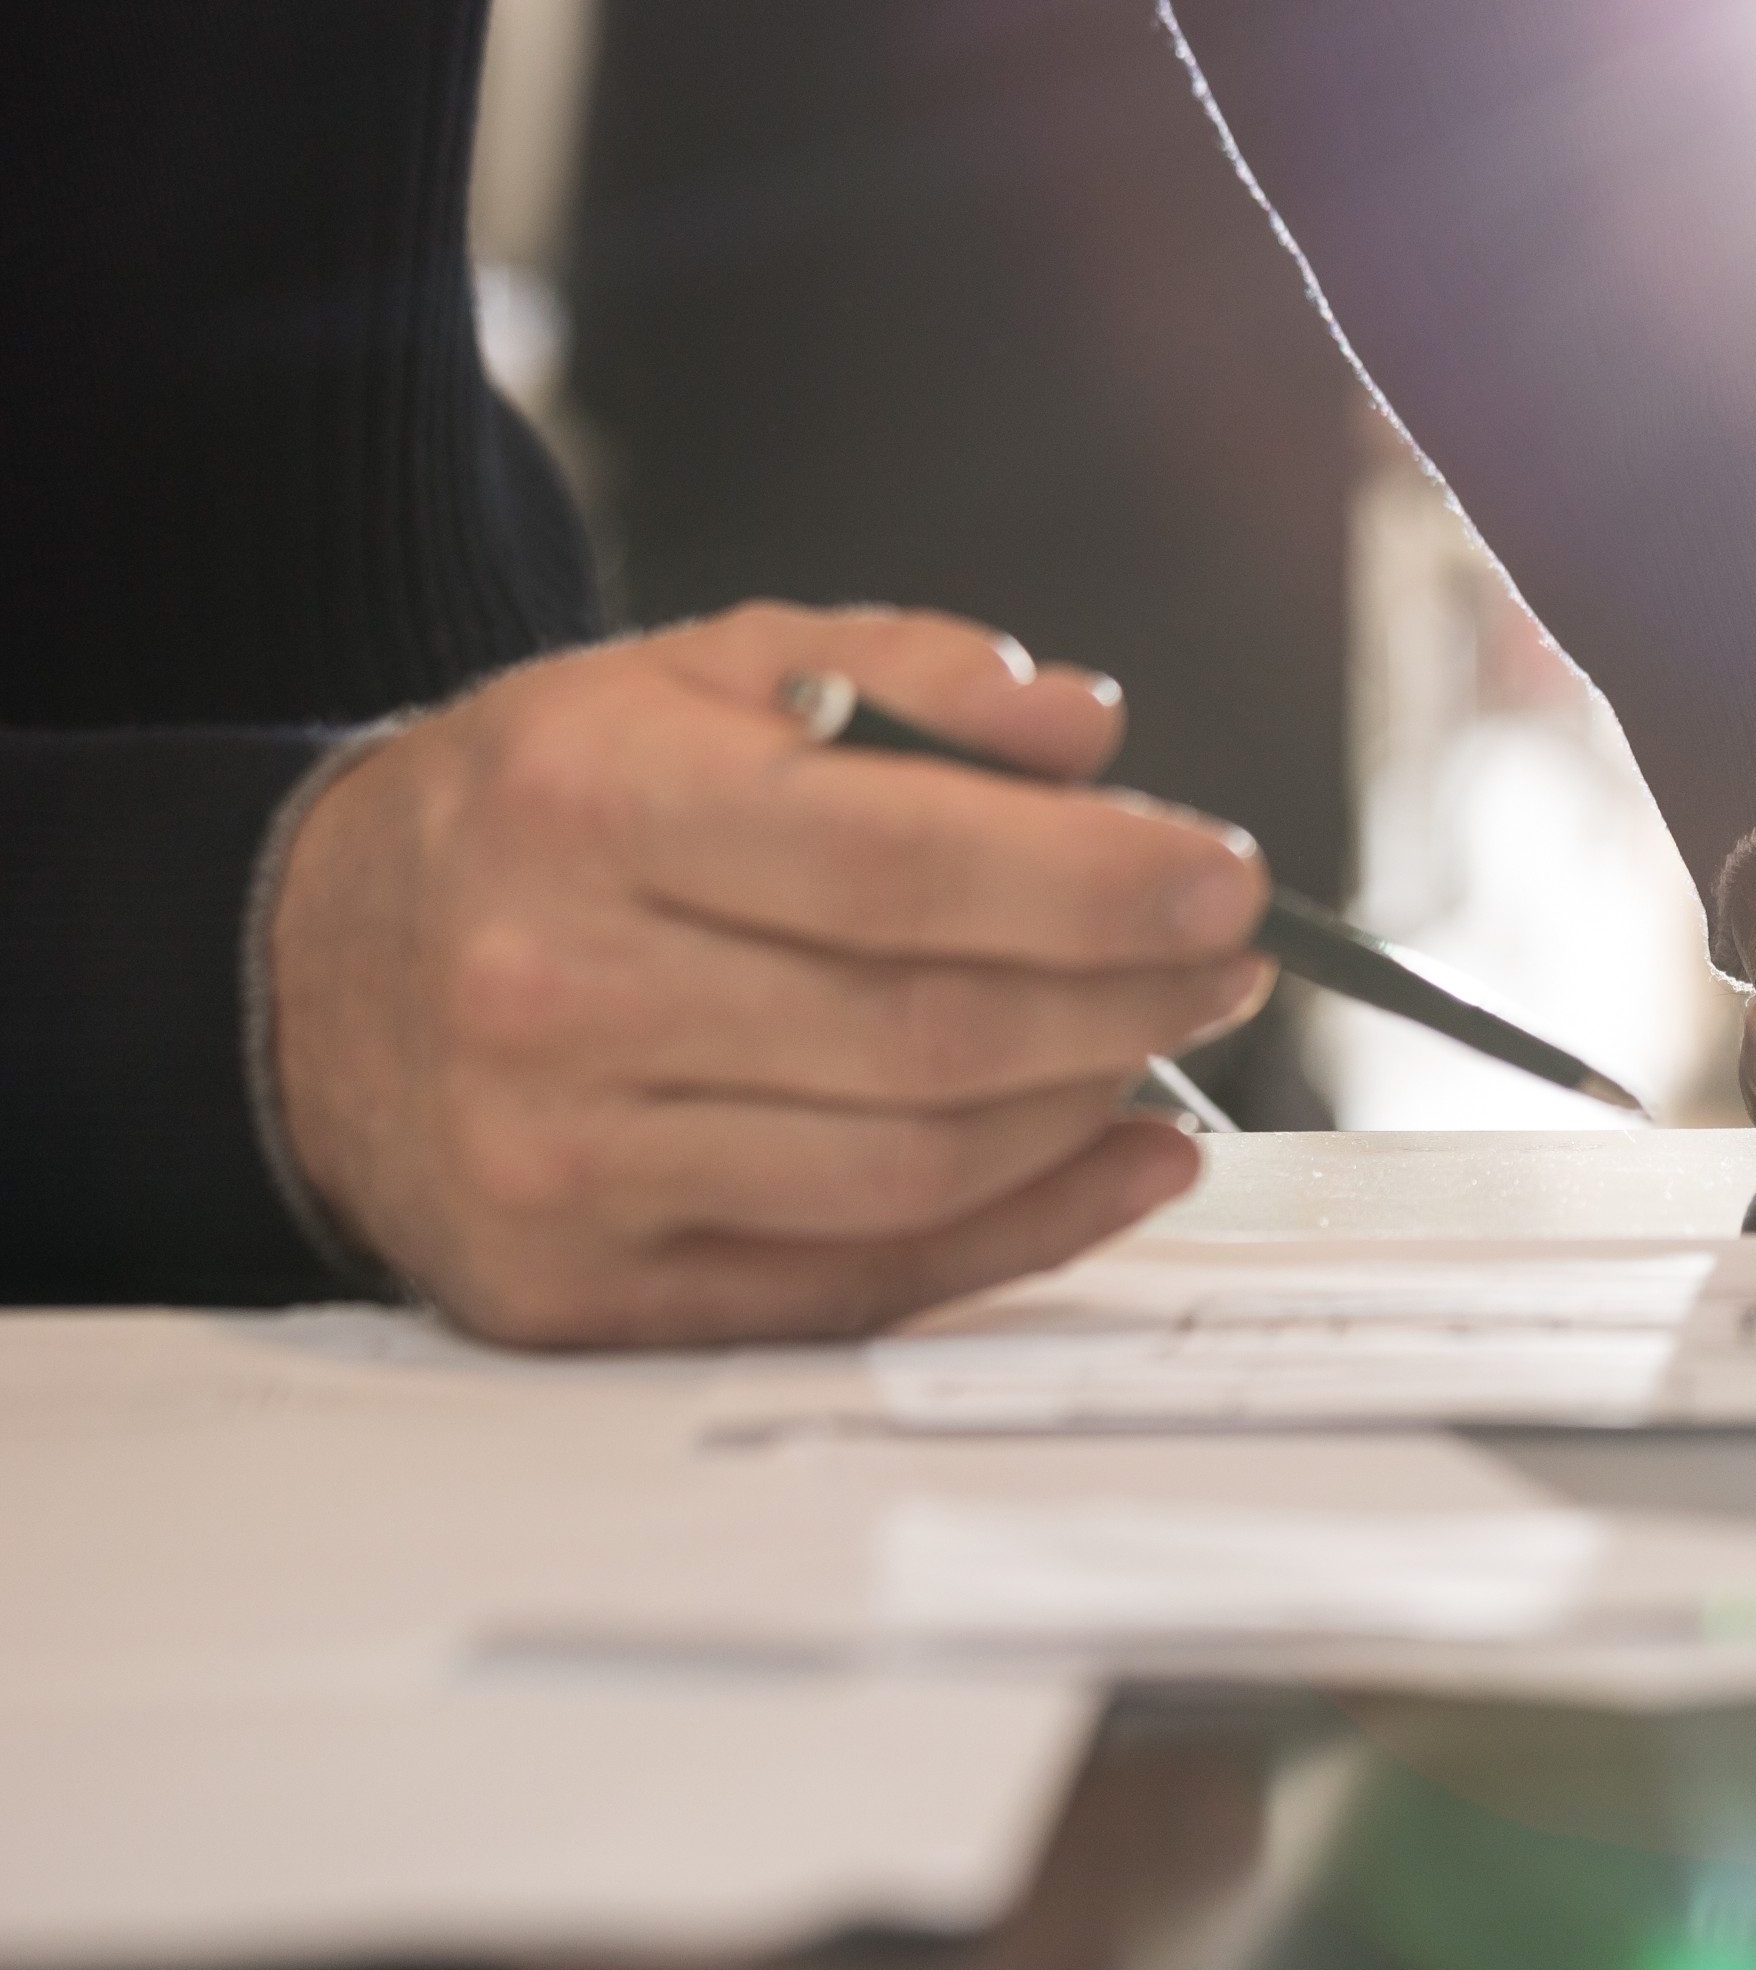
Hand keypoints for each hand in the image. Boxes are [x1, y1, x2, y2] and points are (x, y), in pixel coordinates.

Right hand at [270, 603, 1274, 1346]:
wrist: (314, 971)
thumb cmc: (546, 815)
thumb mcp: (694, 678)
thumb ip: (897, 676)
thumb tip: (1086, 728)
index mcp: (590, 803)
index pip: (903, 863)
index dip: (1098, 882)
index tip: (1225, 878)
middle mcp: (557, 991)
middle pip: (929, 1030)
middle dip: (1127, 997)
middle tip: (1228, 962)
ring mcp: (562, 1163)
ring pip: (913, 1168)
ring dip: (1087, 1107)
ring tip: (1166, 1037)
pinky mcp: (580, 1294)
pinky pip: (861, 1282)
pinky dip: (1026, 1230)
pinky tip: (1118, 1159)